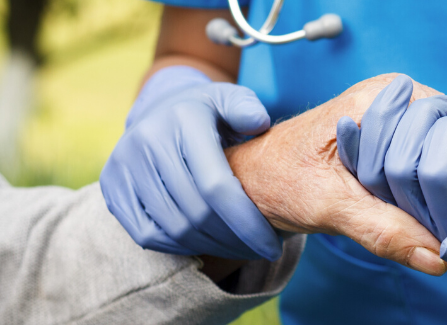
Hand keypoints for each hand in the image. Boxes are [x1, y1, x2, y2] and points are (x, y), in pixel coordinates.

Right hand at [100, 66, 281, 260]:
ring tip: (240, 249)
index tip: (272, 246)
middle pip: (196, 212)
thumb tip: (258, 123)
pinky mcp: (112, 188)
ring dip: (211, 247)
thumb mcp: (231, 99)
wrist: (159, 107)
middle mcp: (147, 141)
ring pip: (172, 228)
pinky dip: (181, 246)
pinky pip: (147, 234)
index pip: (216, 186)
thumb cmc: (209, 112)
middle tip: (260, 251)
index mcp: (183, 120)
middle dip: (234, 240)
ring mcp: (123, 166)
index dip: (246, 222)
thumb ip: (248, 108)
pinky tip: (209, 244)